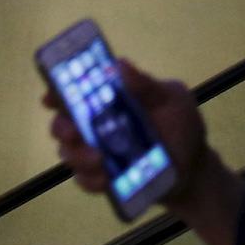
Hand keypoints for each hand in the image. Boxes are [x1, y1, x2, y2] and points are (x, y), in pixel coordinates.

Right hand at [43, 58, 210, 205]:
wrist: (194, 170)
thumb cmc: (182, 126)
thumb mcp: (171, 100)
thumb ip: (147, 86)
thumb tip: (119, 64)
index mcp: (110, 98)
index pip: (76, 91)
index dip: (57, 92)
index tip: (50, 99)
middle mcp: (98, 123)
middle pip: (63, 123)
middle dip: (63, 129)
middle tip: (77, 134)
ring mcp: (98, 151)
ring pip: (69, 153)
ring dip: (77, 157)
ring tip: (100, 161)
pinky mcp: (103, 177)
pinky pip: (84, 180)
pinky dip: (88, 180)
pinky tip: (104, 180)